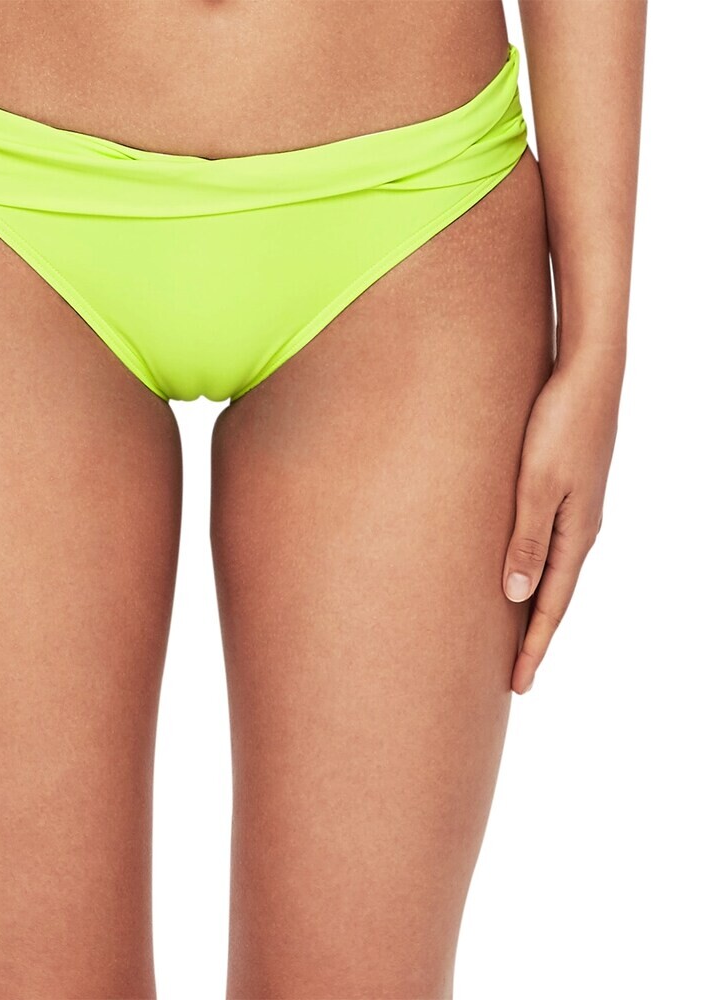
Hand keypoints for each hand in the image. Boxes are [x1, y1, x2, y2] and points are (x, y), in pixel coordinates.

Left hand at [503, 348, 622, 693]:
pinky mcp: (565, 488)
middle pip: (551, 596)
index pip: (550, 606)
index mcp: (575, 535)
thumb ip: (526, 540)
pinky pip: (546, 544)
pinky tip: (518, 573)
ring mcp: (574, 510)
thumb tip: (514, 597)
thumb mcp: (537, 486)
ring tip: (510, 636)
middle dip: (532, 638)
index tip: (517, 685)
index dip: (532, 646)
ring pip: (549, 572)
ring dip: (531, 607)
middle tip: (513, 677)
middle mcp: (578, 529)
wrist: (589, 373)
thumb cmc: (559, 425)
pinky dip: (532, 571)